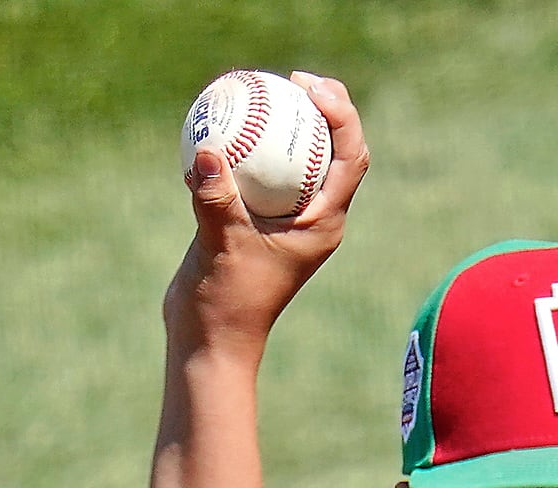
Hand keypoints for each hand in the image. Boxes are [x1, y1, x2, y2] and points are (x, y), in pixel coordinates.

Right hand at [162, 71, 369, 356]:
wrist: (211, 338)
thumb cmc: (227, 301)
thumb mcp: (220, 246)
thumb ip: (216, 200)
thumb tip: (206, 151)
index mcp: (325, 222)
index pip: (351, 157)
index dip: (342, 115)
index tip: (311, 88)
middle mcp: (314, 217)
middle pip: (333, 150)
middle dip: (322, 109)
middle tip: (292, 80)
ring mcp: (287, 220)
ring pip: (296, 161)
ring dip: (284, 126)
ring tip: (260, 92)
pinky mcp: (258, 222)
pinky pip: (260, 175)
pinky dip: (247, 150)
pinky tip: (219, 127)